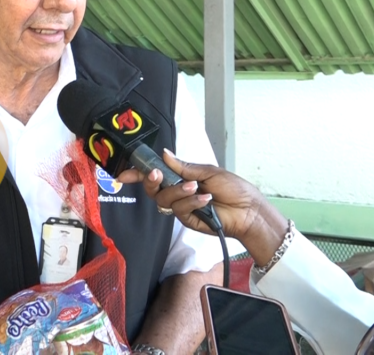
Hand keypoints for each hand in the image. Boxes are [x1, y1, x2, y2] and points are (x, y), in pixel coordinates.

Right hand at [116, 150, 287, 264]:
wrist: (249, 210)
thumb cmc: (234, 188)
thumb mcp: (209, 171)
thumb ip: (184, 166)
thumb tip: (165, 154)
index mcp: (181, 177)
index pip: (155, 175)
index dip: (137, 174)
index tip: (124, 174)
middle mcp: (178, 192)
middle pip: (152, 189)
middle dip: (150, 180)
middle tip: (156, 174)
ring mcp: (182, 206)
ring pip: (164, 199)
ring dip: (179, 191)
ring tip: (197, 188)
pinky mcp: (187, 219)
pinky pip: (179, 209)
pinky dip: (192, 202)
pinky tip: (206, 199)